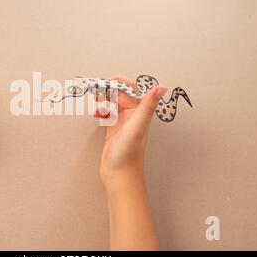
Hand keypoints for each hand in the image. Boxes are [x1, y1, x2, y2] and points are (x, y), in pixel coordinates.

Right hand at [94, 75, 164, 249]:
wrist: (119, 176)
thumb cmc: (128, 155)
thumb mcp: (137, 127)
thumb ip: (147, 106)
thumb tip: (161, 87)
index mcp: (140, 113)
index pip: (132, 90)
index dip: (120, 83)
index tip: (108, 80)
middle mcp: (133, 116)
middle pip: (120, 95)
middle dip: (108, 90)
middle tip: (96, 90)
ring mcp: (123, 123)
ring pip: (113, 103)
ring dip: (103, 99)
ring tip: (95, 101)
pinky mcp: (113, 130)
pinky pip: (107, 114)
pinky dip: (101, 111)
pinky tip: (97, 114)